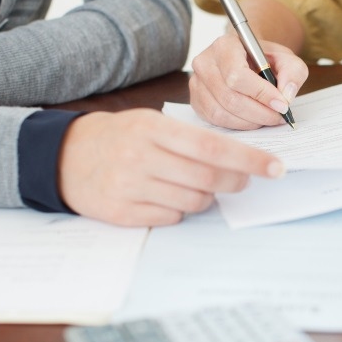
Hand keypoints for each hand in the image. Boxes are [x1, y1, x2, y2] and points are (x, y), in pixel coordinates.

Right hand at [58, 109, 284, 226]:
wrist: (66, 156)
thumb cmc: (120, 137)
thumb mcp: (150, 124)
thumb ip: (189, 139)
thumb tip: (238, 161)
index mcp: (152, 129)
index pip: (212, 146)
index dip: (248, 159)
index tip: (274, 168)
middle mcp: (140, 157)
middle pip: (206, 178)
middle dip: (234, 181)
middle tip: (241, 181)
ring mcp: (129, 187)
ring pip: (192, 201)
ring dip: (207, 198)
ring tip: (199, 187)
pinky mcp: (122, 213)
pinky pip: (170, 217)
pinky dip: (180, 210)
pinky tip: (169, 197)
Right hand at [189, 31, 308, 129]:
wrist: (248, 59)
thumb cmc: (265, 59)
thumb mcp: (286, 59)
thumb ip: (293, 72)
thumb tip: (286, 95)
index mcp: (225, 45)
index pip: (237, 75)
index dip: (261, 94)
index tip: (282, 104)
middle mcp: (205, 62)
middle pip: (230, 98)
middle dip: (259, 112)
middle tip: (278, 116)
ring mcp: (196, 83)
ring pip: (222, 113)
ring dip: (250, 122)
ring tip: (268, 118)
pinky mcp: (197, 101)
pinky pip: (215, 121)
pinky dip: (238, 125)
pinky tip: (252, 120)